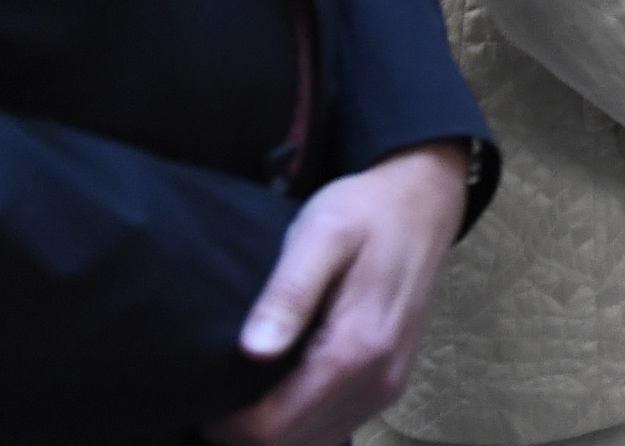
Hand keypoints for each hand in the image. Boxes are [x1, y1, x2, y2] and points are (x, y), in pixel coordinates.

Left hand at [202, 140, 468, 445]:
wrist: (422, 203)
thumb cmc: (366, 212)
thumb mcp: (321, 232)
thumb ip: (289, 292)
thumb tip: (252, 352)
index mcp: (357, 348)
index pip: (274, 427)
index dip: (225, 425)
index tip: (201, 394)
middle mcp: (378, 380)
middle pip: (290, 445)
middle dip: (242, 433)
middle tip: (212, 393)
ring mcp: (387, 387)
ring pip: (312, 445)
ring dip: (271, 432)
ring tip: (239, 393)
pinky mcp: (388, 385)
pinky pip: (333, 429)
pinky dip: (298, 426)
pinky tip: (277, 392)